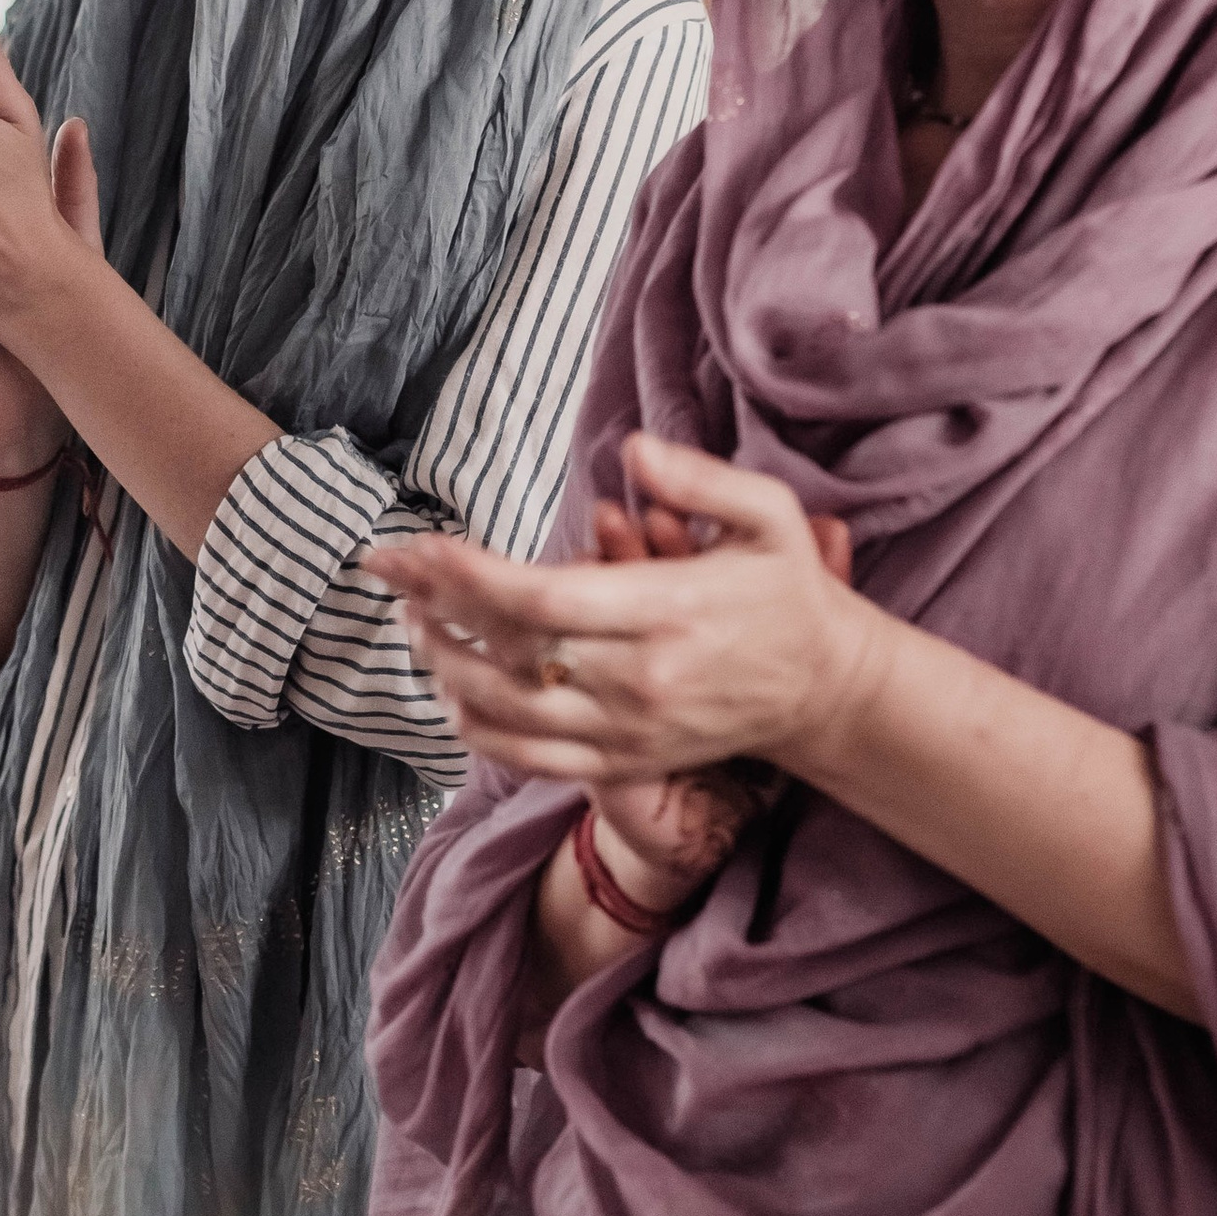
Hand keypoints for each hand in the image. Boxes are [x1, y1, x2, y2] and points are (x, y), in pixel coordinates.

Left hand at [369, 433, 869, 793]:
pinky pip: (531, 757)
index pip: (544, 598)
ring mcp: (630, 729)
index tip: (416, 547)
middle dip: (436, 609)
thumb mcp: (771, 517)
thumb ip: (702, 481)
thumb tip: (632, 453)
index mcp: (669, 611)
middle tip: (390, 572)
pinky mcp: (625, 762)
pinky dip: (478, 730)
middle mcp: (642, 679)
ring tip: (412, 622)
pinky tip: (451, 693)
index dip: (467, 575)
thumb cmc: (790, 592)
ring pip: (508, 711)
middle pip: (510, 650)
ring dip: (444, 667)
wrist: (826, 690)